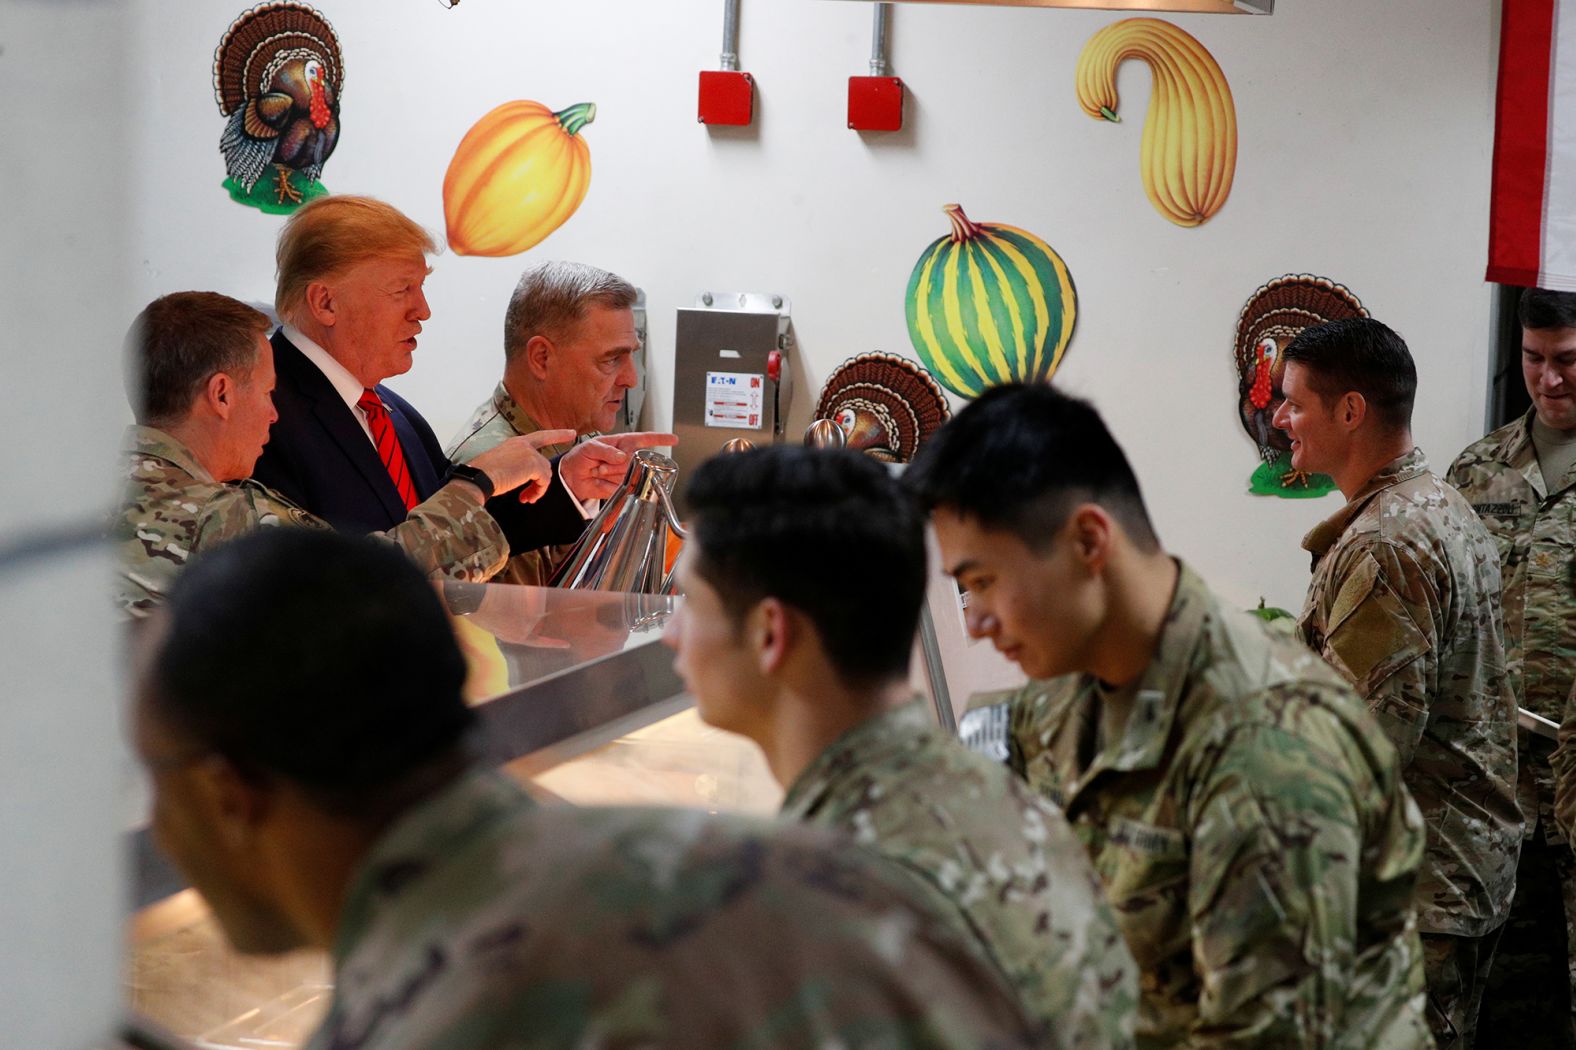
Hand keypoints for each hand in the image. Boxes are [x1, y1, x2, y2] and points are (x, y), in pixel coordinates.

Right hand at [467, 430, 575, 502]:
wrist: (477, 478)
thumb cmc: (482, 476)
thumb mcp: (500, 465)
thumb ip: (515, 466)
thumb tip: (523, 479)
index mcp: (514, 443)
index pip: (540, 436)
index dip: (557, 435)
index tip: (572, 434)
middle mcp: (523, 444)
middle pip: (544, 463)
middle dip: (541, 481)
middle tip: (532, 497)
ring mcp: (529, 453)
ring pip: (545, 473)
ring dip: (537, 489)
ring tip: (524, 499)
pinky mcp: (533, 463)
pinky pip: (544, 480)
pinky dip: (538, 491)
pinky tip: (527, 498)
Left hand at [561, 432, 678, 500]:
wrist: (571, 477)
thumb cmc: (580, 457)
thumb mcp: (589, 447)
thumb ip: (605, 449)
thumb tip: (622, 455)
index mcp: (622, 443)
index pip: (644, 439)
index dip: (660, 439)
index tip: (673, 439)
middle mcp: (626, 457)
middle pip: (634, 461)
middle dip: (614, 464)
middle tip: (599, 464)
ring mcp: (625, 472)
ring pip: (628, 474)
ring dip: (609, 473)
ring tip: (598, 471)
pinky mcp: (621, 486)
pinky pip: (621, 486)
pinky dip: (607, 484)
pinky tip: (600, 480)